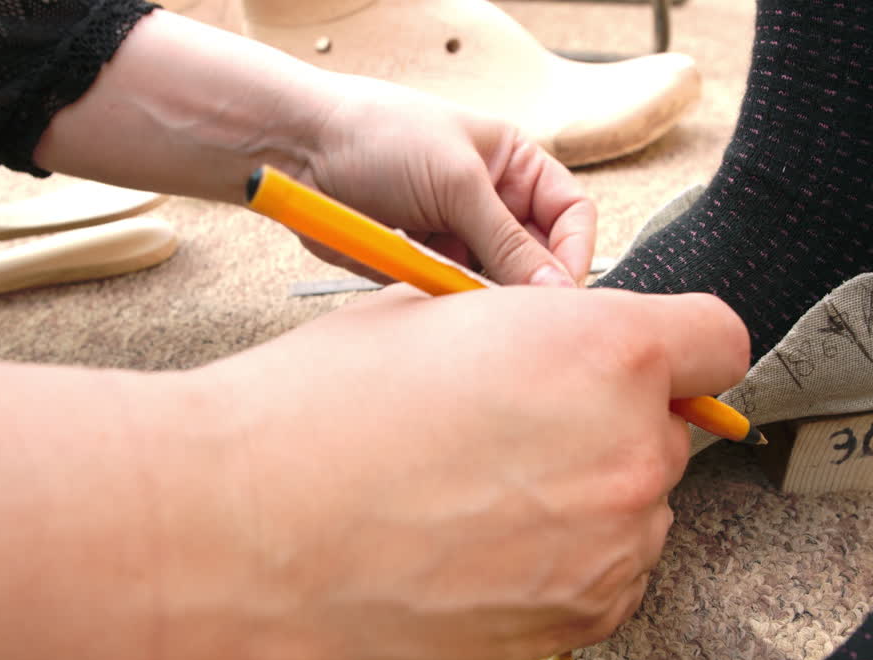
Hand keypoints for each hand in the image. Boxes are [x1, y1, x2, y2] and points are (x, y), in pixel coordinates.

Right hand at [153, 285, 747, 659]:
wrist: (246, 529)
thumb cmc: (321, 411)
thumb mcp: (438, 319)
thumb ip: (534, 332)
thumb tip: (560, 350)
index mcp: (606, 350)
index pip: (718, 340)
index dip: (680, 346)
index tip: (651, 362)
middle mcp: (632, 450)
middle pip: (669, 429)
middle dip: (611, 423)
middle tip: (520, 430)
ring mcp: (612, 546)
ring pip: (638, 507)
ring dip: (586, 496)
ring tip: (481, 495)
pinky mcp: (579, 618)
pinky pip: (608, 574)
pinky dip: (566, 559)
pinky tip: (481, 545)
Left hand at [288, 75, 596, 287]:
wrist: (300, 149)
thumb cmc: (378, 136)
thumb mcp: (457, 182)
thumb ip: (508, 240)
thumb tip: (554, 287)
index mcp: (514, 164)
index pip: (570, 214)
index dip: (572, 251)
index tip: (560, 289)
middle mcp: (492, 199)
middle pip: (537, 256)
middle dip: (529, 282)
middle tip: (517, 310)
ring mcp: (458, 232)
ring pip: (496, 282)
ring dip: (486, 295)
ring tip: (470, 301)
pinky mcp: (424, 260)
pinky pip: (453, 294)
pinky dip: (450, 301)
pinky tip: (436, 295)